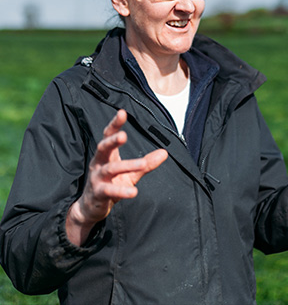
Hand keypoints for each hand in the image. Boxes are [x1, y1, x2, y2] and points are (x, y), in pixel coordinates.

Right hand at [67, 110, 168, 244]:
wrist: (91, 206)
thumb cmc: (111, 184)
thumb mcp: (131, 173)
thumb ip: (147, 163)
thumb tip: (165, 152)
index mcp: (106, 156)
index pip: (108, 136)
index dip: (114, 125)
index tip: (122, 112)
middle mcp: (99, 164)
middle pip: (103, 148)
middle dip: (112, 141)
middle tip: (123, 135)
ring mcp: (97, 178)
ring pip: (110, 169)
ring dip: (127, 166)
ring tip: (142, 164)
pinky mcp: (98, 193)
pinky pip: (109, 190)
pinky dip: (121, 191)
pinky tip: (134, 191)